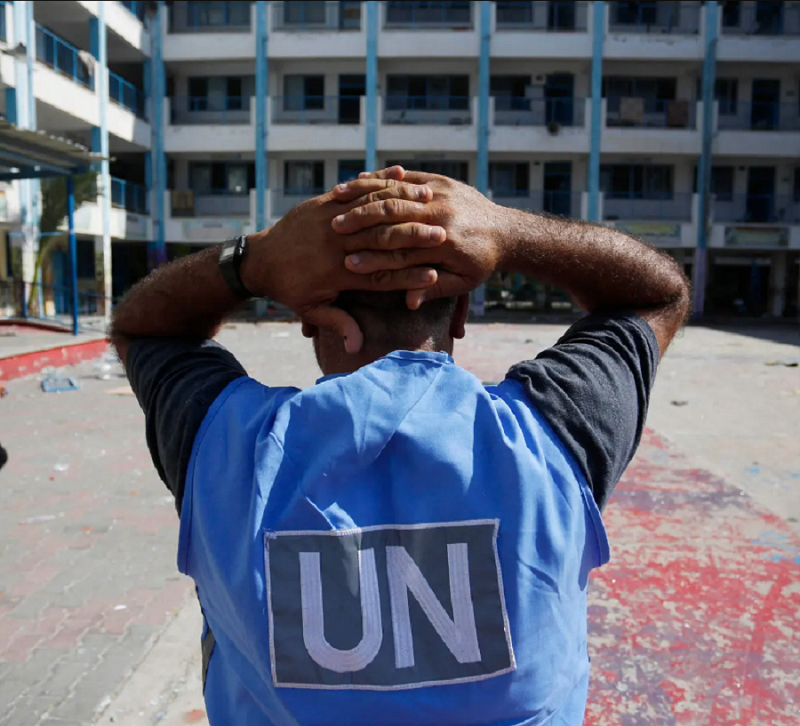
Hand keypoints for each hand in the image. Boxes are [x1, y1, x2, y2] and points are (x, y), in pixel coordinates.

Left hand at [241, 176, 446, 352]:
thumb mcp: (310, 309)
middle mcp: (335, 246)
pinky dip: (377, 181)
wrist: (259, 259)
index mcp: (337, 274)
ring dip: (403, 204)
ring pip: (372, 210)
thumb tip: (356, 346)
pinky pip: (355, 189)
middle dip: (414, 238)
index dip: (408, 276)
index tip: (434, 275)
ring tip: (431, 201)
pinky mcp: (322, 203)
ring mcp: (328, 220)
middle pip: (383, 240)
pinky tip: (402, 174)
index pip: (381, 275)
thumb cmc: (288, 289)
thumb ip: (337, 323)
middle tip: (443, 235)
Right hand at [331, 168, 509, 308]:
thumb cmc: (481, 263)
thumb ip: (434, 291)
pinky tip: (355, 181)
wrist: (507, 231)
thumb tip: (408, 301)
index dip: (373, 258)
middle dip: (360, 223)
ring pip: (394, 193)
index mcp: (444, 244)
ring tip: (336, 202)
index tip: (347, 264)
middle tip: (332, 230)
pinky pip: (404, 177)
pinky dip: (380, 179)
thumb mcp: (462, 284)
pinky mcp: (440, 180)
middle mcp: (441, 215)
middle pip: (392, 219)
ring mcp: (441, 193)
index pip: (400, 252)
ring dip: (363, 197)